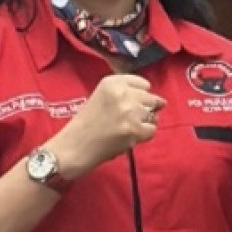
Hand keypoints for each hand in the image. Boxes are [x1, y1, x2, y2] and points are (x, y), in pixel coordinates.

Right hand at [45, 74, 166, 177]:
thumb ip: (124, 93)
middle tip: (129, 120)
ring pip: (153, 115)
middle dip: (145, 110)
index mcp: (112, 82)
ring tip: (128, 129)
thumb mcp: (101, 97)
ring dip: (145, 123)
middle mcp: (122, 93)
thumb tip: (160, 101)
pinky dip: (144, 136)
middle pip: (150, 99)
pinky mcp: (133, 130)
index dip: (140, 95)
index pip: (143, 83)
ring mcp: (129, 111)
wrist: (72, 148)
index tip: (132, 104)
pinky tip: (129, 138)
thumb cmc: (85, 124)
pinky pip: (152, 130)